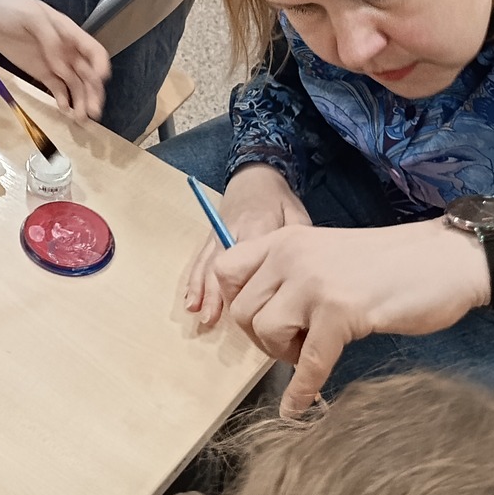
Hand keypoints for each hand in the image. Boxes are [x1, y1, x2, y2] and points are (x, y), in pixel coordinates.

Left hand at [0, 0, 109, 118]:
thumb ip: (50, 39)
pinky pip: (58, 89)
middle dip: (93, 93)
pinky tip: (64, 110)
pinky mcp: (42, 73)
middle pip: (88, 74)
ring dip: (81, 101)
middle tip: (91, 112)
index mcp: (70, 34)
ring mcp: (55, 64)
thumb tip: (62, 65)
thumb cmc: (13, 9)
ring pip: (76, 85)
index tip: (99, 81)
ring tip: (80, 119)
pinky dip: (64, 100)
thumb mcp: (32, 17)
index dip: (100, 66)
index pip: (94, 51)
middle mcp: (68, 51)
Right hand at [186, 164, 310, 326]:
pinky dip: (194, 282)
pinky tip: (190, 301)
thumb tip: (302, 275)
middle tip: (216, 319)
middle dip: (218, 294)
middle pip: (224, 265)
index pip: (251, 259)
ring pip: (208, 265)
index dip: (252, 287)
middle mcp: (232, 231)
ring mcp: (219, 234)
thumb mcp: (296, 215)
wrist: (254, 175)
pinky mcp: (211, 238)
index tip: (256, 311)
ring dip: (204, 292)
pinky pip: (200, 260)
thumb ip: (298, 243)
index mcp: (257, 226)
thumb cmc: (278, 199)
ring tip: (203, 316)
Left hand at [210, 219, 490, 415]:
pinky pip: (308, 361)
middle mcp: (291, 256)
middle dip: (260, 338)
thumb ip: (291, 273)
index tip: (257, 321)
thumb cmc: (388, 263)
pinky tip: (300, 407)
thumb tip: (261, 314)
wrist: (443, 259)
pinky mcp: (341, 313)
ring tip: (309, 352)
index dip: (233, 303)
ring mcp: (314, 283)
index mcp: (285, 239)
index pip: (225, 269)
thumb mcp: (325, 253)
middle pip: (241, 310)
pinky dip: (302, 390)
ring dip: (282, 355)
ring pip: (266, 332)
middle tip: (290, 345)